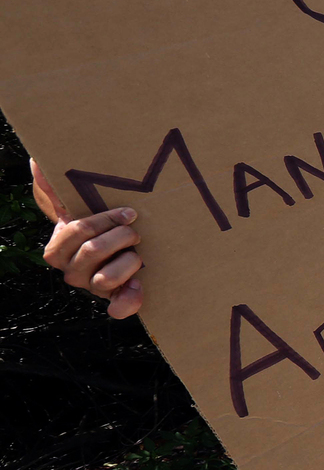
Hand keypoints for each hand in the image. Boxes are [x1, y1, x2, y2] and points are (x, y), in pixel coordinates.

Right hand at [34, 159, 144, 318]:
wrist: (112, 251)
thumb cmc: (94, 225)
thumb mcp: (75, 206)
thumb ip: (56, 188)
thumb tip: (37, 161)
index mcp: (58, 250)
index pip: (77, 231)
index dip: (105, 220)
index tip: (129, 212)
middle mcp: (71, 272)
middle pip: (93, 252)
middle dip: (121, 236)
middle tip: (135, 230)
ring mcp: (91, 287)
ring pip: (105, 278)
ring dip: (129, 261)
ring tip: (138, 253)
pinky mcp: (113, 298)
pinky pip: (117, 308)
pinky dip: (128, 301)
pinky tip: (139, 287)